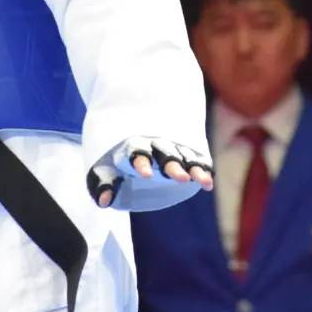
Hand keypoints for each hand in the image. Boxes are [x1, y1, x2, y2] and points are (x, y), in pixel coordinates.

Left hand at [87, 137, 212, 210]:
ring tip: (204, 182)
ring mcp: (173, 146)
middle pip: (166, 154)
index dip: (142, 162)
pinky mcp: (186, 150)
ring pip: (185, 156)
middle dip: (173, 166)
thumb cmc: (117, 151)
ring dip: (193, 168)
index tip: (146, 174)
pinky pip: (197, 159)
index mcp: (133, 145)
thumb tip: (103, 201)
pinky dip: (203, 168)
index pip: (138, 153)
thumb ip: (103, 182)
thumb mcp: (103, 164)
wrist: (134, 110)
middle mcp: (156, 144)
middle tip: (180, 178)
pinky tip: (208, 183)